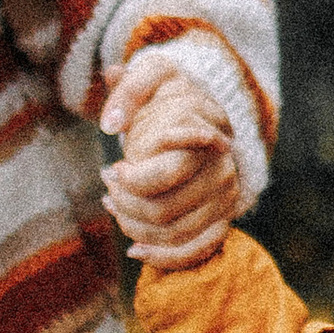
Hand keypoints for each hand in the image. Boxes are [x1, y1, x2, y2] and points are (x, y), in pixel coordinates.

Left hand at [100, 57, 243, 268]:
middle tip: (109, 185)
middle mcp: (221, 171)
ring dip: (134, 228)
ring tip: (115, 206)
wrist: (202, 112)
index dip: (130, 181)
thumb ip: (130, 87)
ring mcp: (225, 198)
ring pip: (174, 234)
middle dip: (125, 204)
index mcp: (205, 137)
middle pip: (163, 210)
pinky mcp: (223, 218)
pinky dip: (163, 258)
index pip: (164, 175)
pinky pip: (197, 251)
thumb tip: (111, 124)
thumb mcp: (152, 74)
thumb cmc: (170, 94)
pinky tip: (135, 250)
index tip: (113, 170)